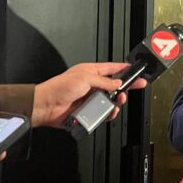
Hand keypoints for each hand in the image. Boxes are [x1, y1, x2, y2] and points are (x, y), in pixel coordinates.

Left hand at [31, 62, 147, 127]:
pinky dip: (108, 113)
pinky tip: (109, 112)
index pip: (111, 68)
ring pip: (110, 100)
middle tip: (135, 86)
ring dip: (116, 102)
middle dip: (124, 87)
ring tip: (117, 101)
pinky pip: (103, 113)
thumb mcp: (85, 78)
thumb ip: (104, 81)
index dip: (123, 69)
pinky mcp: (88, 111)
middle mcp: (91, 84)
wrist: (46, 106)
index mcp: (90, 72)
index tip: (134, 70)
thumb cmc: (59, 88)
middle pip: (114, 85)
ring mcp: (90, 98)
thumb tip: (117, 83)